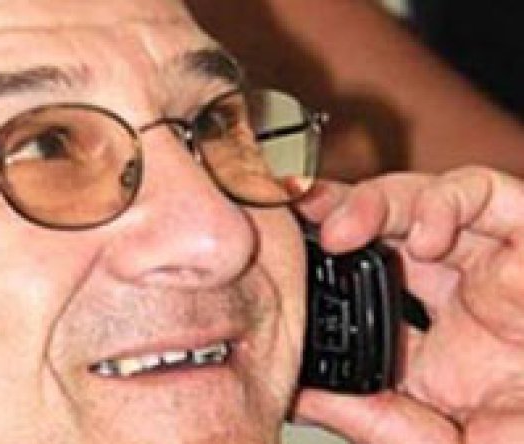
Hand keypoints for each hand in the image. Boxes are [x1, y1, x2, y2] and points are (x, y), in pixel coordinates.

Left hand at [292, 167, 523, 442]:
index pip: (365, 283)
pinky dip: (445, 203)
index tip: (278, 256)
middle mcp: (461, 292)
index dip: (320, 265)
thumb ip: (370, 416)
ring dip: (374, 202)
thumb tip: (297, 391)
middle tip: (292, 219)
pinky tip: (426, 238)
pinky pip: (484, 193)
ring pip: (424, 199)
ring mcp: (497, 262)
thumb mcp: (437, 439)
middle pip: (387, 230)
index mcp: (435, 340)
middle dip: (335, 215)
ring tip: (340, 228)